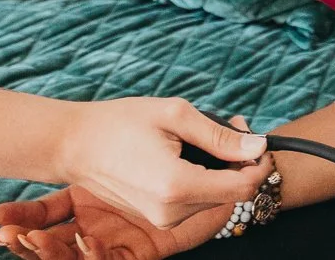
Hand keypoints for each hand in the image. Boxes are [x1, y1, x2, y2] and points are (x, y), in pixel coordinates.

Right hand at [0, 108, 266, 259]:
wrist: (74, 145)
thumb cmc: (121, 123)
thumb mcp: (175, 115)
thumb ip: (220, 135)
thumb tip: (257, 146)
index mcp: (177, 186)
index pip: (243, 186)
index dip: (259, 163)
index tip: (255, 138)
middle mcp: (171, 212)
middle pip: (231, 193)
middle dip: (239, 161)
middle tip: (232, 125)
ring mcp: (162, 219)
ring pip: (214, 197)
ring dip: (220, 169)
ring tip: (206, 135)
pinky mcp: (156, 218)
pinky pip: (194, 200)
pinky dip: (201, 178)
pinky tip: (189, 153)